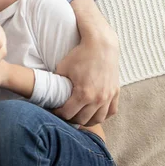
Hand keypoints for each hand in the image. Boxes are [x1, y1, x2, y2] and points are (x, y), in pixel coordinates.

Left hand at [53, 0, 119, 124]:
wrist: (101, 45)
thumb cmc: (80, 55)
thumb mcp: (62, 69)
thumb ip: (56, 84)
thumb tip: (48, 94)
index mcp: (83, 94)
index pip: (68, 114)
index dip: (58, 114)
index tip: (54, 110)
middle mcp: (98, 99)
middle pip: (82, 120)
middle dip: (71, 119)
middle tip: (65, 113)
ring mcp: (108, 97)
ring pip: (98, 119)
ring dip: (87, 120)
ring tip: (78, 115)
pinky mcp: (116, 92)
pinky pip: (111, 112)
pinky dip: (102, 115)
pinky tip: (94, 112)